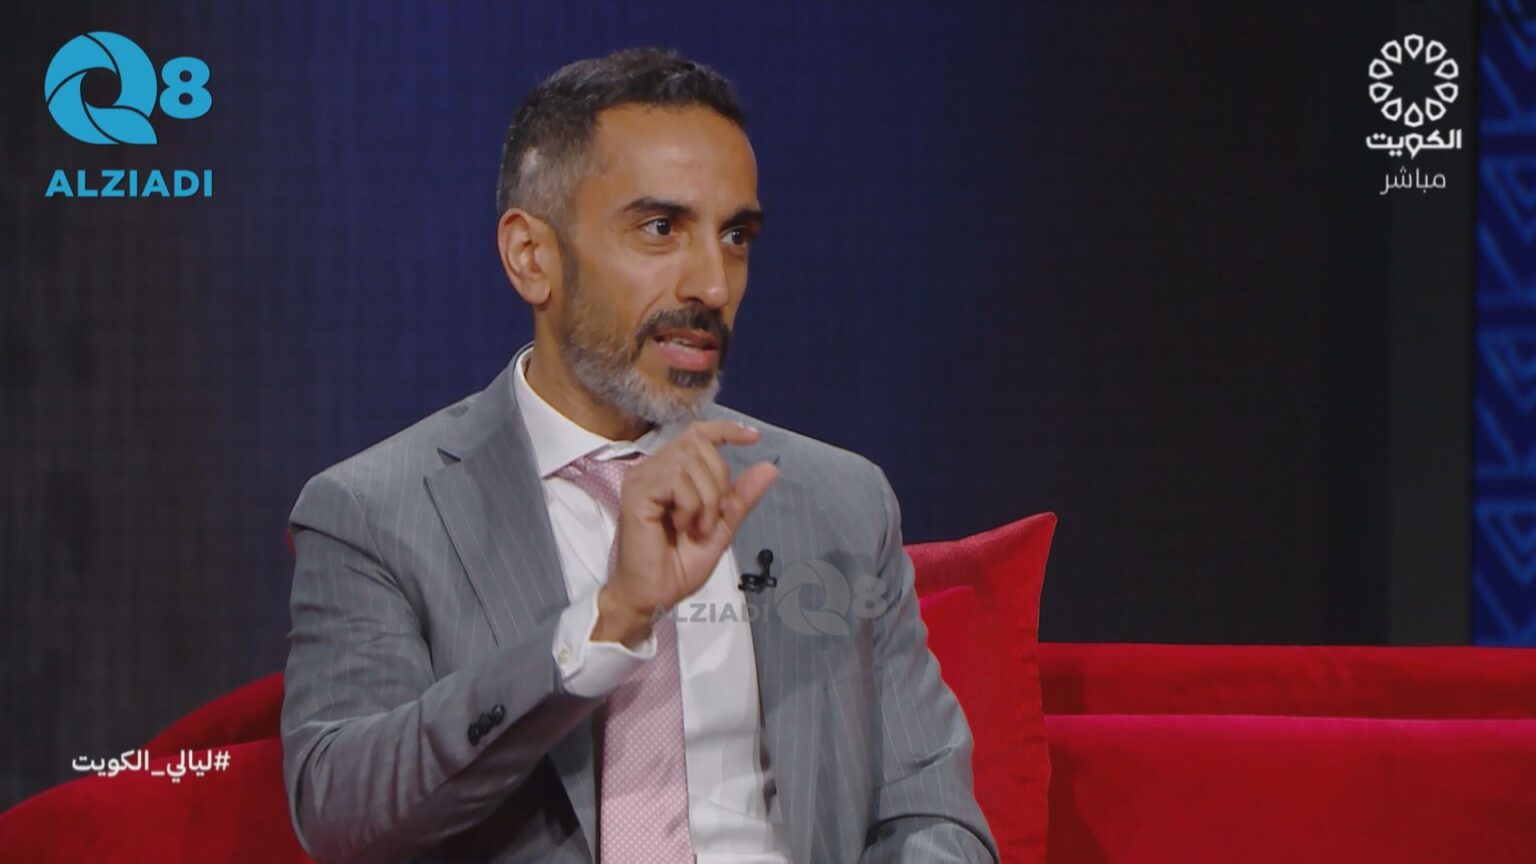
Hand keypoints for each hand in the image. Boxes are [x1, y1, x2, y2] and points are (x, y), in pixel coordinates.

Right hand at [594, 421, 778, 646]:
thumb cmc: (676, 567)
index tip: (753, 437)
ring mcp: (641, 479)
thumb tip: (769, 467)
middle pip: (699, 444)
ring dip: (706, 498)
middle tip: (710, 519)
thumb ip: (740, 498)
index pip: (697, 433)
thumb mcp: (721, 528)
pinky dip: (691, 505)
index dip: (726, 430)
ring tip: (695, 527)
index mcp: (668, 473)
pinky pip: (677, 480)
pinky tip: (680, 526)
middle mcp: (651, 469)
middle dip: (718, 481)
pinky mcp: (636, 493)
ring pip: (690, 461)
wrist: (653, 597)